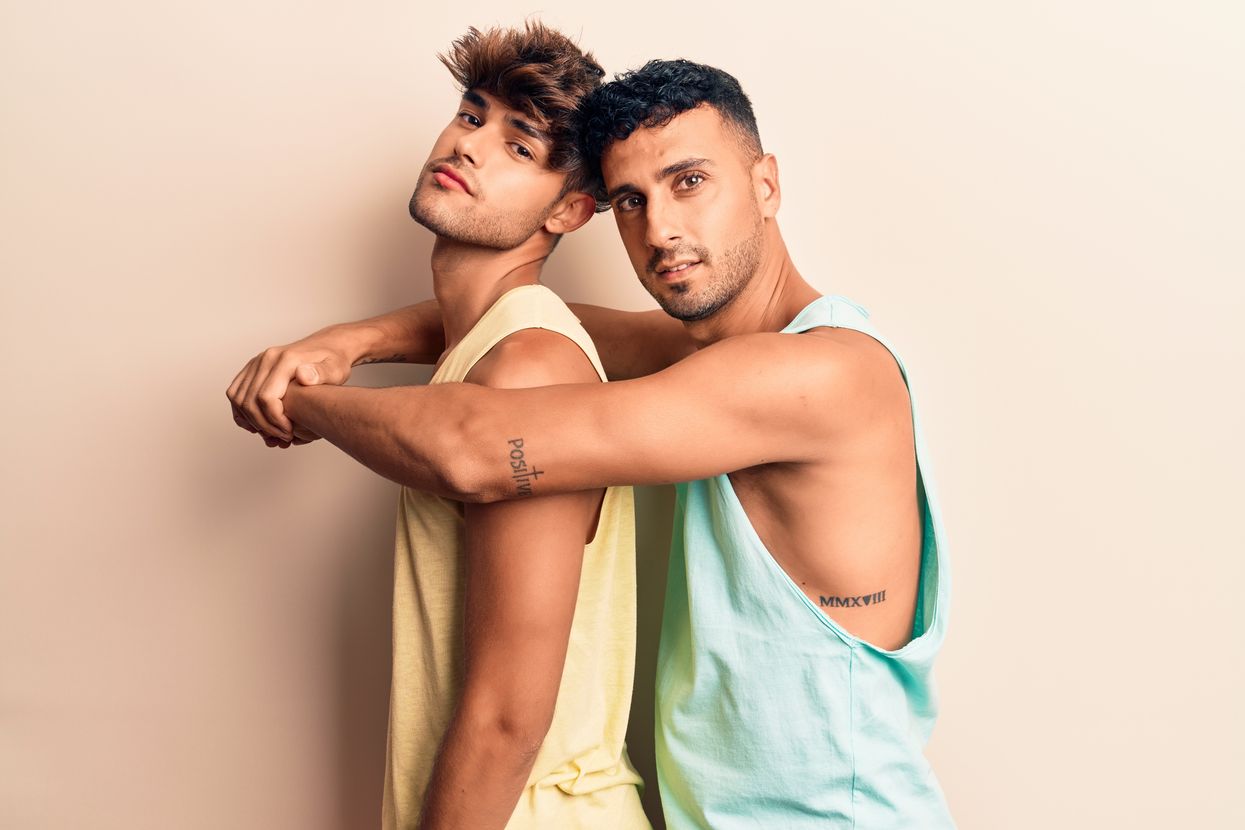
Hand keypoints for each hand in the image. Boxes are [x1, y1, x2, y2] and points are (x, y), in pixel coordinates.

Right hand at [227, 330, 354, 444]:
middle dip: (264, 425)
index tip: (290, 432)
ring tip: (272, 433)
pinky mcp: (252, 368)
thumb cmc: (333, 360)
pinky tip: (258, 424)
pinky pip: (236, 393)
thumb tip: (303, 376)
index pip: (266, 397)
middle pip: (249, 401)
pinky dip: (241, 411)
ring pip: (238, 398)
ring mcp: (257, 362)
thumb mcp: (335, 368)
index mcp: (285, 360)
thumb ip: (321, 374)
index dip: (275, 421)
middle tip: (283, 437)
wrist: (328, 346)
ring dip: (251, 421)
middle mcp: (266, 358)